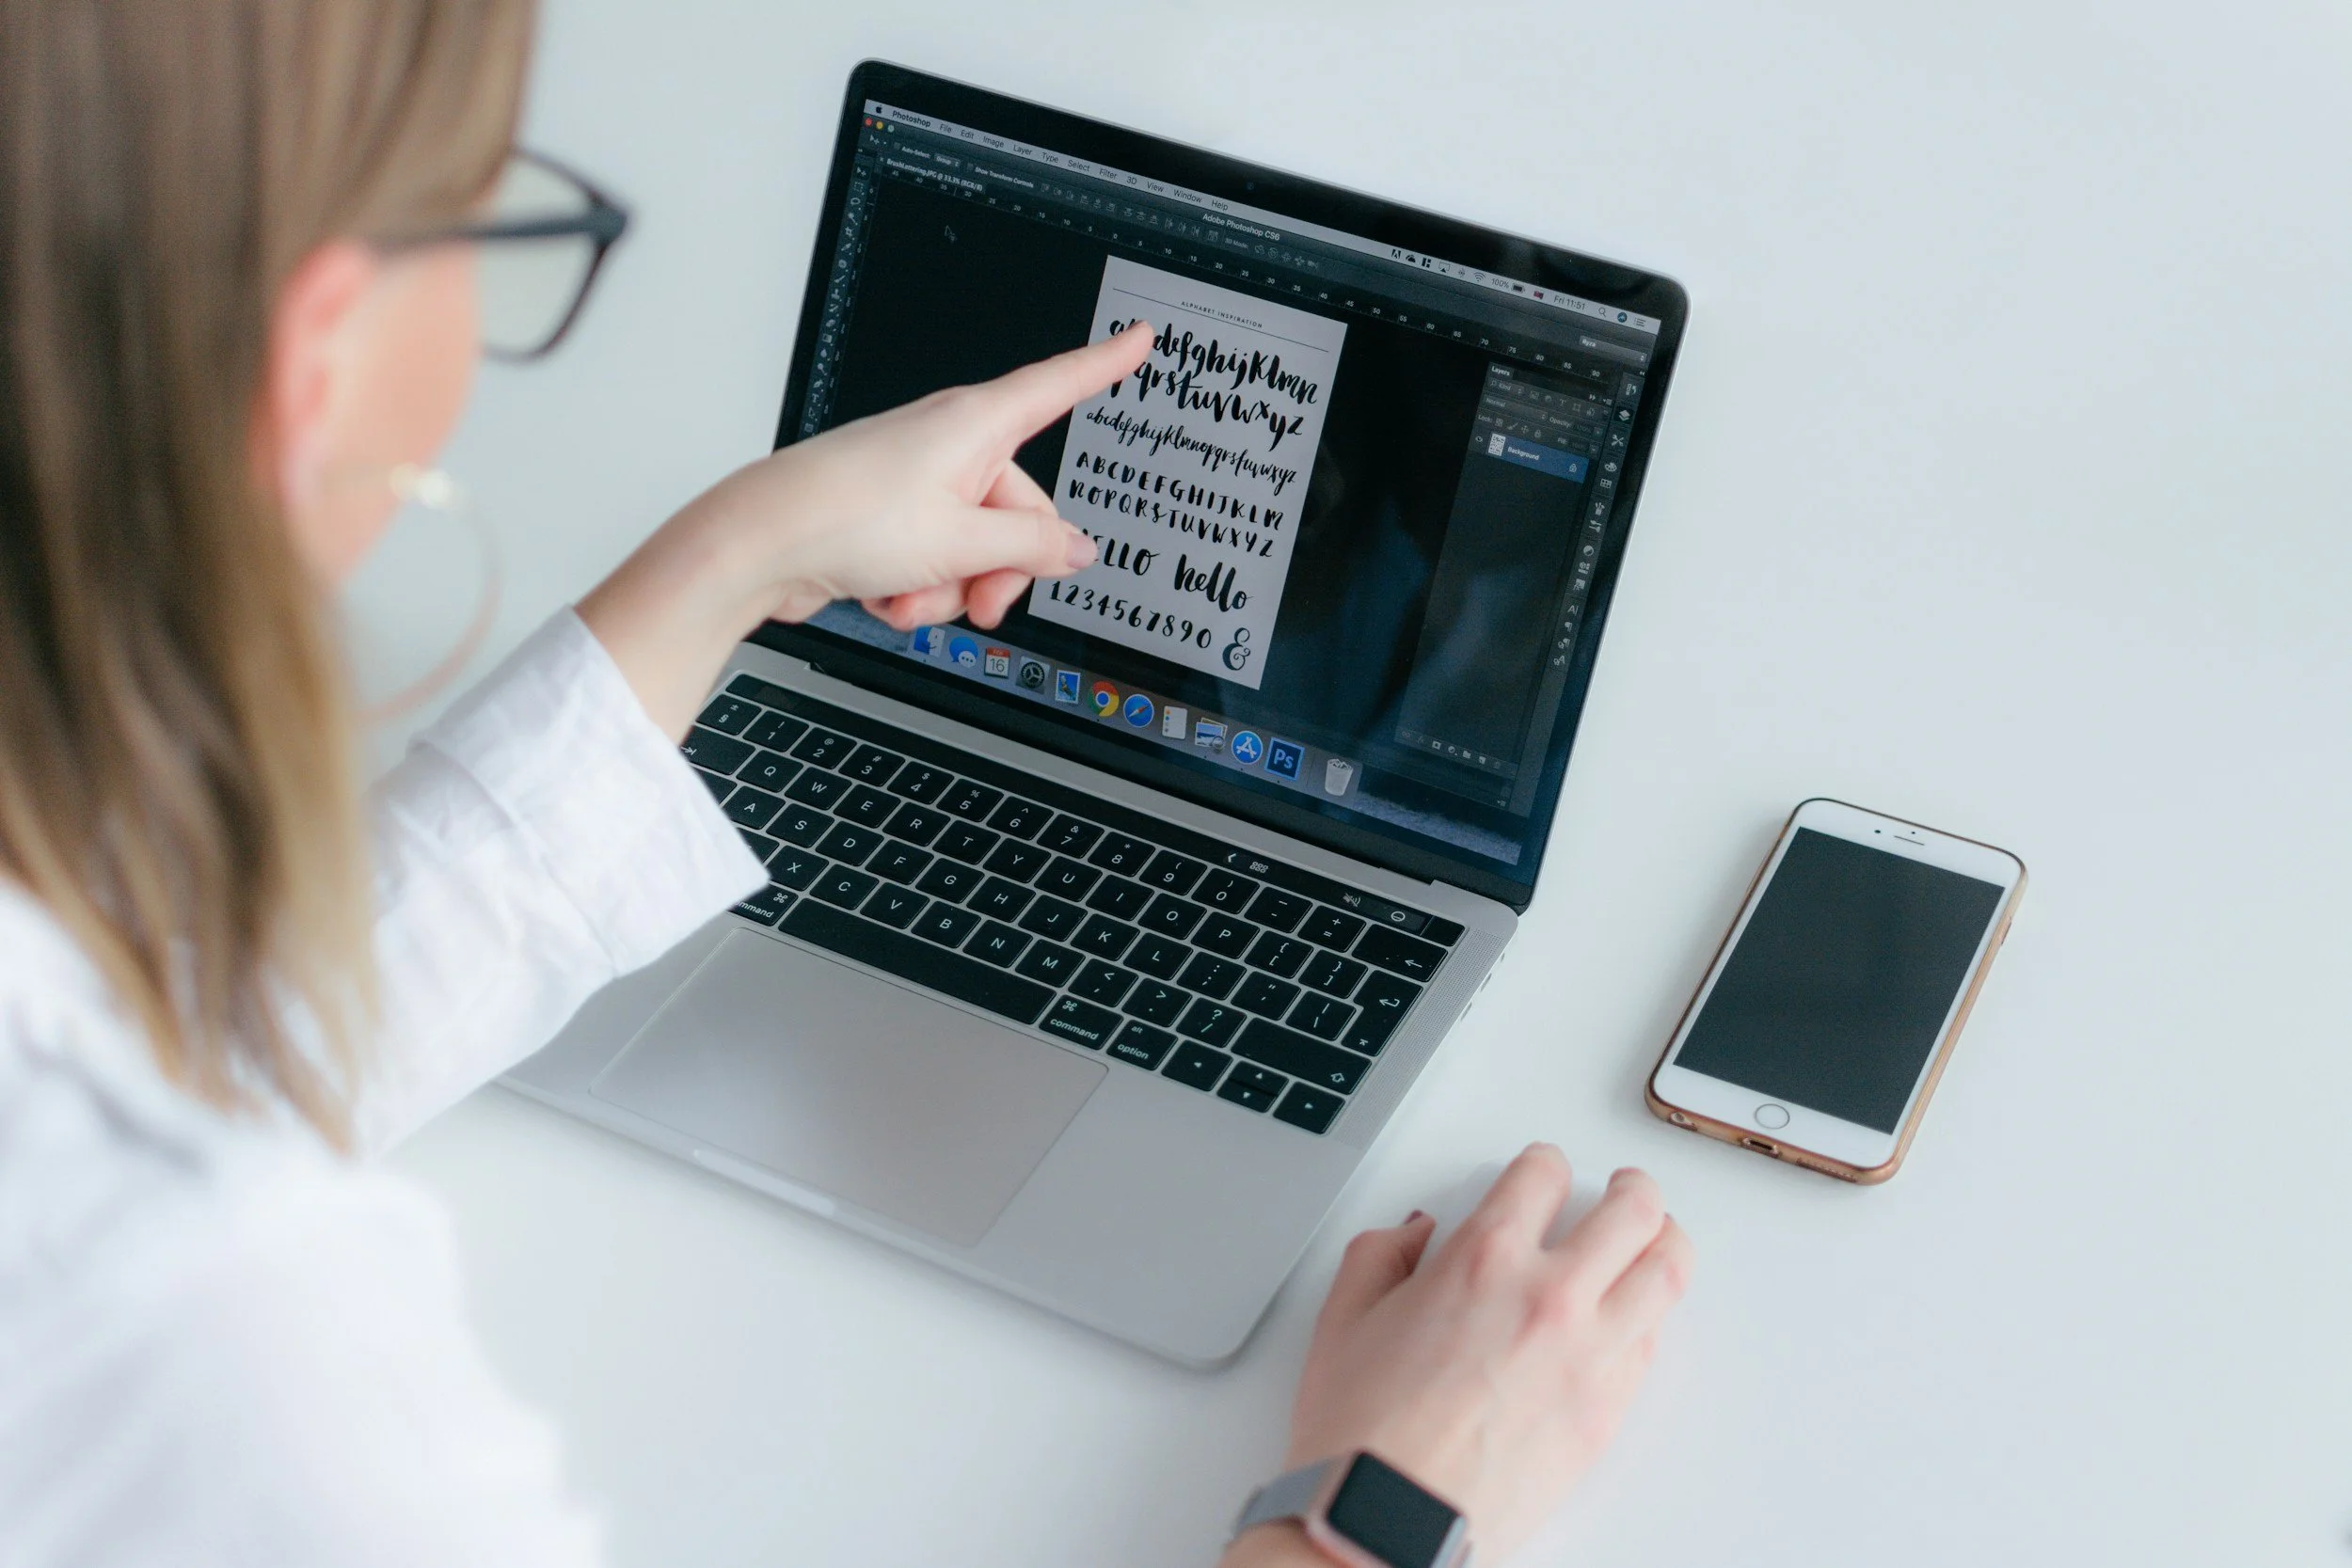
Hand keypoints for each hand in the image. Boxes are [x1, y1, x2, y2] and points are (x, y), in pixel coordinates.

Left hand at [577, 323, 1152, 737]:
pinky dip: (917, 591)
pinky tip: (886, 597)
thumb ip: (1031, 546)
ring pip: (975, 548)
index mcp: (975, 425)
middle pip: (1019, 511)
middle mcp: (949, 447)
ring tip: (910, 598)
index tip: (1139, 340)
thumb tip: (1075, 549)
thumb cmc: (843, 517)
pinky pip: (934, 563)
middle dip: (1003, 568)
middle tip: (983, 601)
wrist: (758, 546)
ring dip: (951, 589)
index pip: (1058, 384)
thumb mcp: (962, 541)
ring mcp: (918, 483)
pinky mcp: (889, 518)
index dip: (1104, 364)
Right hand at [1225, 1146, 1691, 1566]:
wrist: (1387, 1523)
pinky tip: (1635, 1312)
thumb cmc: (1362, 1435)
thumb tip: (1416, 1235)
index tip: (1543, 1173)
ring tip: (1659, 1238)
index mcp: (1481, 1260)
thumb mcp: (1343, 1318)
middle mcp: (1548, 1297)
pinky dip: (1650, 1314)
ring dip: (1666, 1242)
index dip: (1544, 1165)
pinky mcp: (1607, 1412)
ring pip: (1667, 1271)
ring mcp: (1589, 1356)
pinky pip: (1653, 1342)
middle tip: (1627, 1189)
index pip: (1544, 1175)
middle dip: (1633, 1189)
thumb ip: (1382, 1254)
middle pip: (1632, 1210)